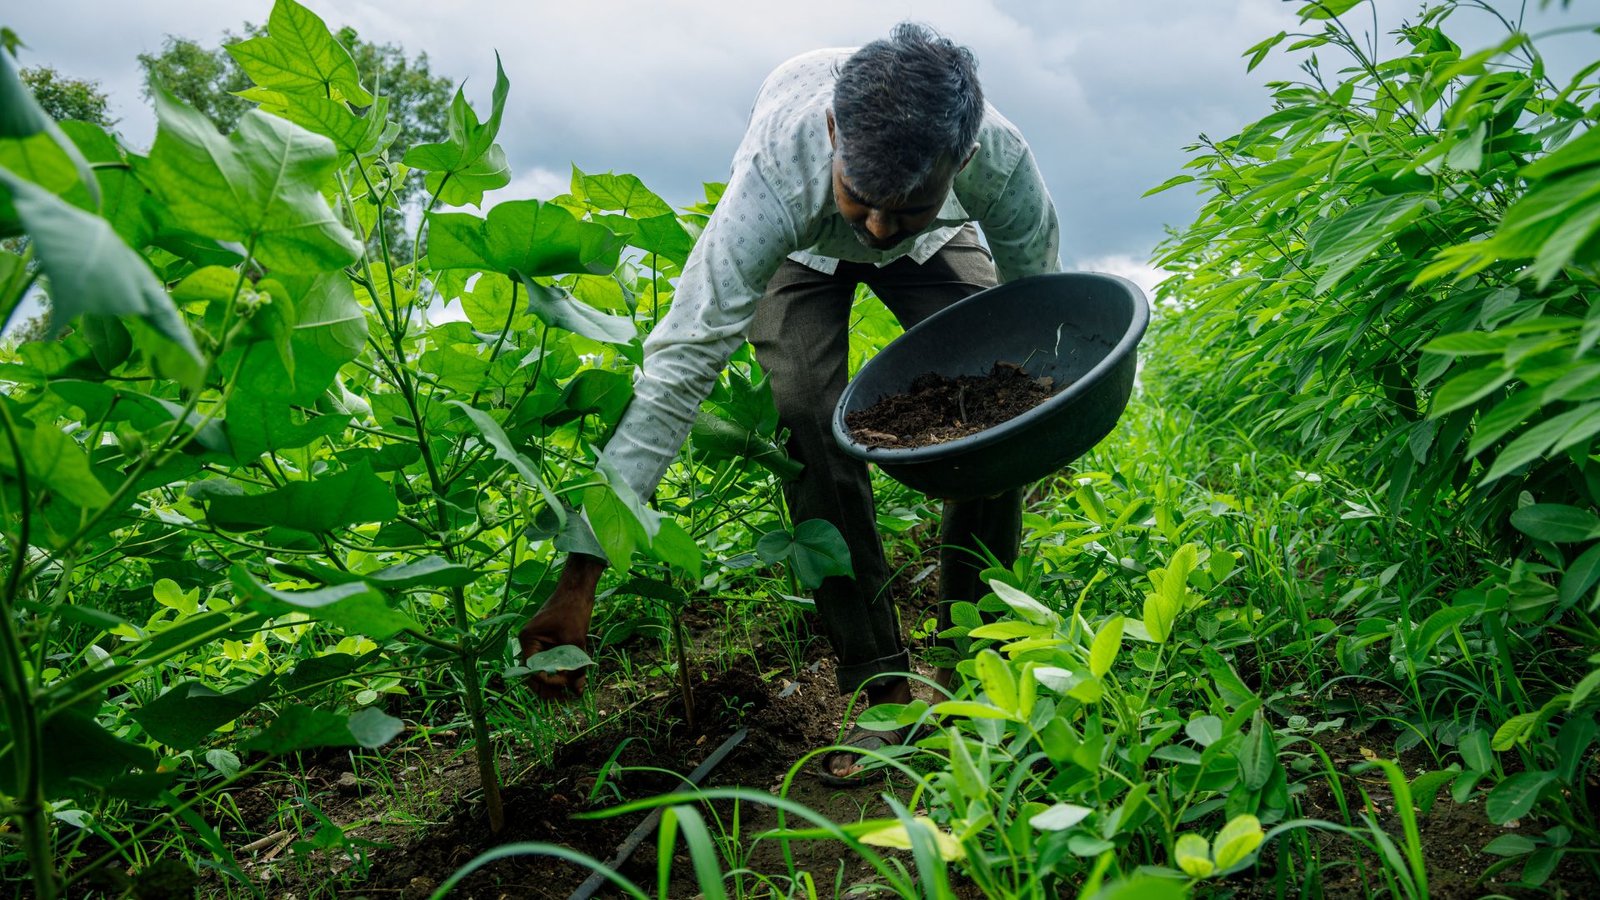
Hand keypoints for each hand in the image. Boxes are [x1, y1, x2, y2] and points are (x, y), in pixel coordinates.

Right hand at [517, 553, 604, 698]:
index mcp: (528, 640)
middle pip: (533, 675)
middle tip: (565, 697)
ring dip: (553, 682)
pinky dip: (558, 672)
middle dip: (549, 687)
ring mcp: (536, 644)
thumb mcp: (576, 641)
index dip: (549, 681)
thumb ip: (576, 668)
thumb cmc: (574, 610)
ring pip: (541, 671)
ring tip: (568, 693)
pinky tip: (571, 682)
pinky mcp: (546, 644)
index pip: (532, 670)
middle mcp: (528, 644)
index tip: (566, 684)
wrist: (577, 590)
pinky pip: (548, 663)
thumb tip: (577, 693)